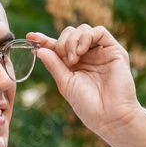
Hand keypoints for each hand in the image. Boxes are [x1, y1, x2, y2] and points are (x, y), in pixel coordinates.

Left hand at [27, 25, 142, 141]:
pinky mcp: (114, 50)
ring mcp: (101, 52)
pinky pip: (100, 32)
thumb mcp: (66, 84)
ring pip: (83, 30)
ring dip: (72, 41)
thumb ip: (54, 65)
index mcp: (74, 65)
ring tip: (73, 60)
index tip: (30, 37)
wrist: (110, 117)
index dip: (44, 40)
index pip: (58, 46)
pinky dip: (87, 37)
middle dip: (62, 43)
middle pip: (70, 34)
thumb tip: (39, 50)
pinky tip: (81, 51)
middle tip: (64, 60)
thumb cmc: (88, 105)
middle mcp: (87, 56)